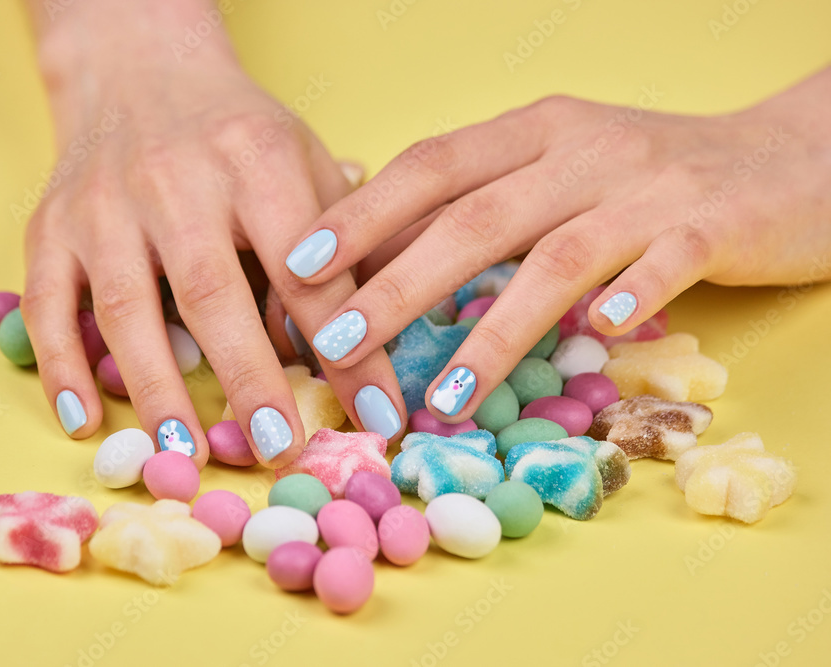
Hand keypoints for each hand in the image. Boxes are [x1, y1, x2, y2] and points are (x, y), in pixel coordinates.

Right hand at [20, 0, 406, 465]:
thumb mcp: (306, 163)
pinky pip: (47, 302)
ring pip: (125, 306)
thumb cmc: (237, 135)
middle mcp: (175, 179)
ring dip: (156, 388)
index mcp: (256, 159)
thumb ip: (342, 244)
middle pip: (212, 292)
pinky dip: (62, 365)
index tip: (378, 417)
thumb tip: (381, 338)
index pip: (309, 270)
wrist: (138, 72)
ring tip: (185, 455)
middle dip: (248, 378)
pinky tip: (87, 419)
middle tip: (280, 450)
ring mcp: (103, 204)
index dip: (347, 348)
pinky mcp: (51, 226)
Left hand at [285, 66, 830, 421]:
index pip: (432, 164)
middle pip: (476, 218)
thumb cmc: (647, 178)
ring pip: (557, 256)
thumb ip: (487, 207)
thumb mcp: (559, 171)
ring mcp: (649, 186)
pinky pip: (665, 262)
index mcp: (535, 131)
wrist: (781, 159)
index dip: (363, 212)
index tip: (299, 264)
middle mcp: (583, 150)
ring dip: (493, 331)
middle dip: (397, 284)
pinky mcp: (712, 225)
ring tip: (439, 395)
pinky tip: (600, 332)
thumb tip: (388, 267)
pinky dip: (631, 296)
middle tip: (335, 342)